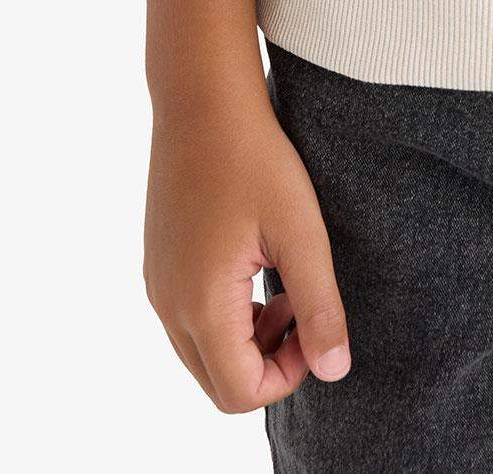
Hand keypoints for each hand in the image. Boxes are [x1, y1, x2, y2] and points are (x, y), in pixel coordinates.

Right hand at [143, 82, 351, 412]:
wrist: (202, 99)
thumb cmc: (256, 158)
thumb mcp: (301, 232)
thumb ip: (320, 307)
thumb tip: (335, 371)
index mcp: (201, 304)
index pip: (240, 392)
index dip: (289, 374)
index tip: (315, 320)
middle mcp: (168, 304)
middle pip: (219, 381)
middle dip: (268, 361)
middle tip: (302, 305)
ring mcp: (157, 284)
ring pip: (202, 352)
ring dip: (248, 339)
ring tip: (284, 282)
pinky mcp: (157, 263)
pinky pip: (188, 319)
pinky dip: (225, 315)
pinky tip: (256, 263)